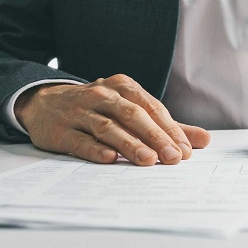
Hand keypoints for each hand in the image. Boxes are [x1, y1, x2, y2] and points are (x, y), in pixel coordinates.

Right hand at [15, 74, 211, 164]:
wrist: (44, 103)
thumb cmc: (96, 108)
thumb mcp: (130, 109)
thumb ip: (166, 126)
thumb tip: (203, 141)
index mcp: (122, 87)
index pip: (151, 108)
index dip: (169, 129)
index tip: (186, 150)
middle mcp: (101, 95)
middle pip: (132, 115)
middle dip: (155, 136)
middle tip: (173, 157)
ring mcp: (79, 111)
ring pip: (108, 127)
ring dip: (129, 144)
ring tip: (148, 160)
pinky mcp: (61, 130)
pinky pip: (81, 140)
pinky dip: (95, 149)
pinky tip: (110, 159)